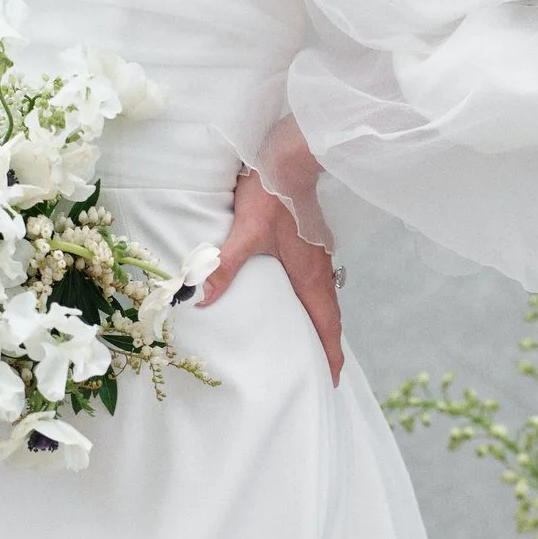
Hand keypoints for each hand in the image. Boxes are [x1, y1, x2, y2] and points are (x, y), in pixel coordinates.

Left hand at [195, 170, 342, 383]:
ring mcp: (319, 256)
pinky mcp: (312, 244)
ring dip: (324, 324)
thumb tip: (203, 300)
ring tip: (317, 344)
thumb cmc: (270, 194)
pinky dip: (318, 303)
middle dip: (329, 346)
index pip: (326, 324)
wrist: (289, 159)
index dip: (330, 353)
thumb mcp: (244, 233)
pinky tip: (303, 302)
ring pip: (326, 300)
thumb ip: (224, 267)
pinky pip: (319, 284)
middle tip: (328, 372)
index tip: (333, 379)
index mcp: (309, 275)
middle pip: (330, 317)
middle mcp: (319, 269)